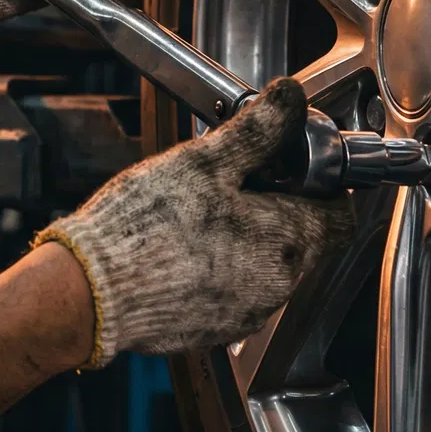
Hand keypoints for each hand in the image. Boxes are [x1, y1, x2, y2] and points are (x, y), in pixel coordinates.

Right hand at [35, 78, 357, 368]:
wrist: (89, 293)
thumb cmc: (143, 229)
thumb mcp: (202, 162)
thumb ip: (256, 130)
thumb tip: (289, 99)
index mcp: (287, 240)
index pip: (341, 214)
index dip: (324, 186)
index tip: (297, 168)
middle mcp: (278, 285)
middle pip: (303, 240)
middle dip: (278, 209)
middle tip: (233, 183)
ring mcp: (247, 313)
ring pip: (266, 267)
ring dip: (247, 241)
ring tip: (200, 216)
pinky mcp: (214, 331)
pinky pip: (233, 294)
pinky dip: (219, 271)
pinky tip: (182, 251)